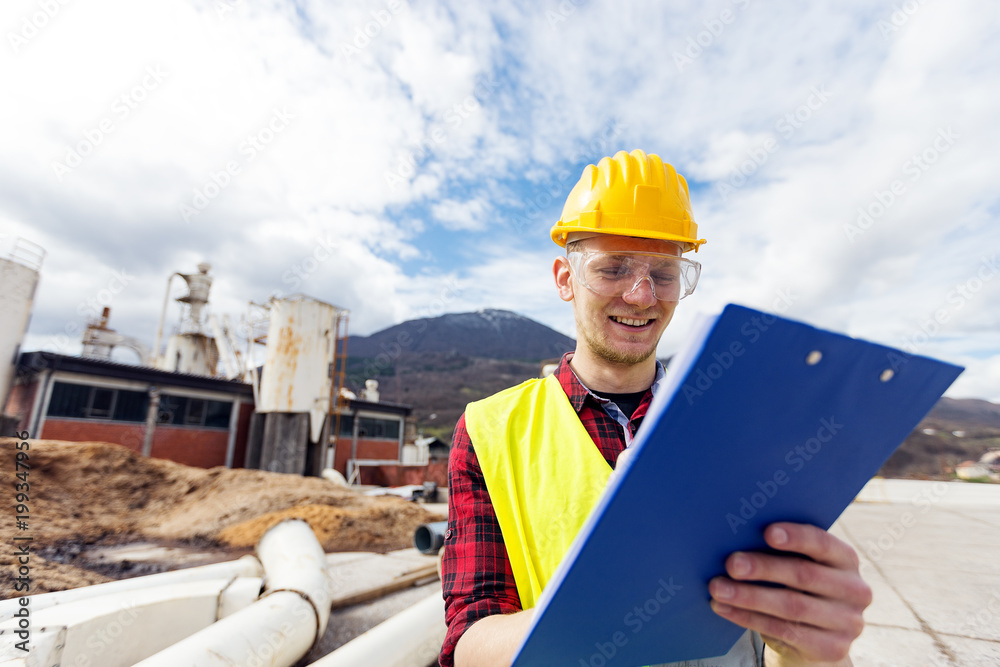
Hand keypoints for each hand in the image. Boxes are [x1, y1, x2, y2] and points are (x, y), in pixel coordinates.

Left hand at [708, 522, 870, 665]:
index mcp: (846, 559)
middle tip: (731, 563)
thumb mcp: (798, 564)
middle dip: (763, 568)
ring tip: (718, 588)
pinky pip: (784, 631)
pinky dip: (748, 618)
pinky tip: (724, 608)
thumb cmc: (797, 586)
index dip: (796, 537)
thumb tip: (735, 535)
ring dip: (748, 596)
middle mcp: (855, 590)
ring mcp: (847, 622)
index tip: (766, 532)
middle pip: (804, 575)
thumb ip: (780, 550)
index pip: (823, 543)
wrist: (815, 635)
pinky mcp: (832, 648)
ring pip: (791, 606)